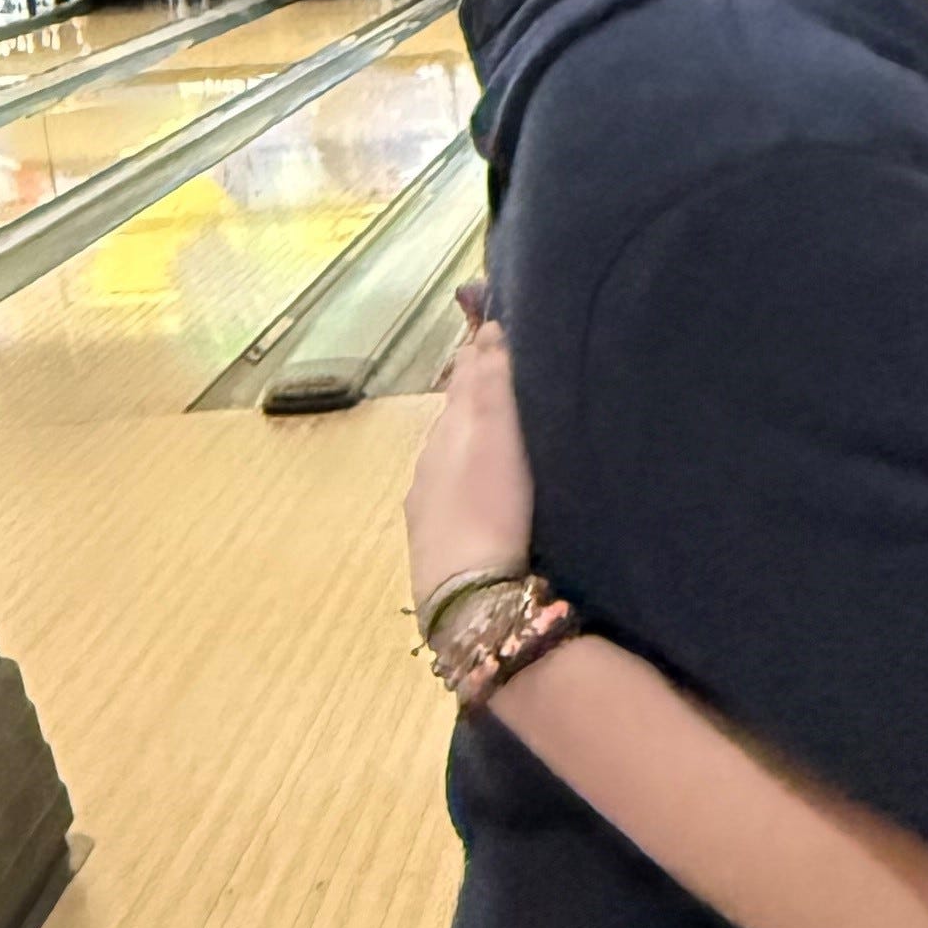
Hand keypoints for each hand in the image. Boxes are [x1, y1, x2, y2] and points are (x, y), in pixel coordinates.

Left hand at [405, 321, 537, 608]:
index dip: (479, 355)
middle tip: (498, 369)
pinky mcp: (438, 540)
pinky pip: (450, 490)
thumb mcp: (494, 435)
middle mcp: (430, 463)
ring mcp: (429, 504)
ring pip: (448, 455)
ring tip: (493, 426)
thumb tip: (488, 330)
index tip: (497, 331)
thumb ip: (489, 383)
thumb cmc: (488, 508)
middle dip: (472, 392)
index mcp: (447, 431)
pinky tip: (476, 486)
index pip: (462, 380)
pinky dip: (465, 473)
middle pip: (452, 416)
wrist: (467, 596)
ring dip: (468, 435)